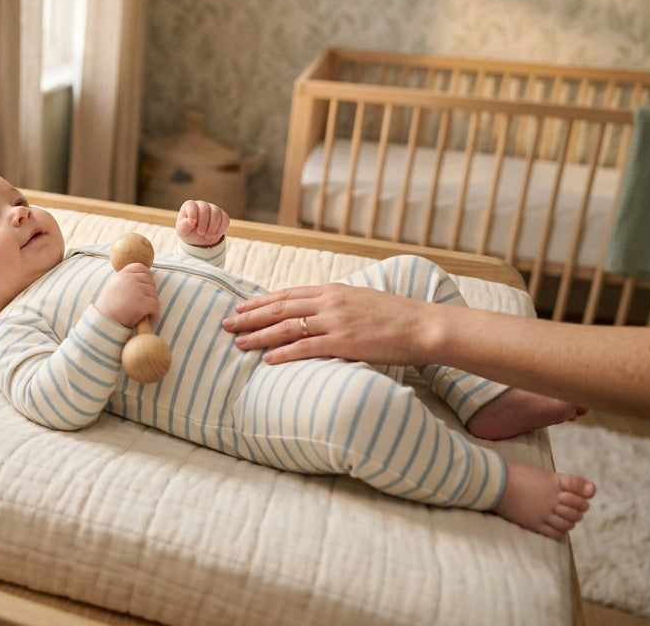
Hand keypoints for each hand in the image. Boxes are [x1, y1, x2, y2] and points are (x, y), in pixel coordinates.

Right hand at [96, 264, 158, 327]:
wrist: (105, 321)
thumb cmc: (108, 307)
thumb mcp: (112, 286)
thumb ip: (124, 280)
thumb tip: (139, 278)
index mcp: (122, 274)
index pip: (140, 268)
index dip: (146, 275)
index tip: (145, 284)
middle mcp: (130, 279)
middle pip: (149, 281)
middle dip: (148, 291)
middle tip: (141, 302)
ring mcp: (137, 290)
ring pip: (154, 293)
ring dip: (150, 302)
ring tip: (140, 309)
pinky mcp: (143, 302)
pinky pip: (155, 304)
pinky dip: (152, 311)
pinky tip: (143, 315)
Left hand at [175, 200, 228, 246]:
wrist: (199, 237)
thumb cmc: (188, 231)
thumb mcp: (182, 231)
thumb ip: (183, 226)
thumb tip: (189, 222)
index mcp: (190, 206)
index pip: (191, 205)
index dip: (192, 213)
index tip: (192, 224)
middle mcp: (202, 205)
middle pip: (205, 209)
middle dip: (203, 222)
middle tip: (201, 233)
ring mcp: (213, 209)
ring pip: (216, 213)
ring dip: (213, 226)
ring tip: (208, 236)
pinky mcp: (222, 215)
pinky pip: (225, 219)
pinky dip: (221, 228)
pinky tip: (215, 235)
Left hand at [222, 283, 435, 365]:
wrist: (423, 325)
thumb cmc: (395, 316)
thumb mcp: (360, 300)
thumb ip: (335, 304)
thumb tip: (314, 312)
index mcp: (332, 291)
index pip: (287, 294)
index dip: (260, 302)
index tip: (240, 308)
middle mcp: (329, 303)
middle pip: (279, 308)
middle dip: (249, 317)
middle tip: (226, 324)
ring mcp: (335, 322)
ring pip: (286, 327)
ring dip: (259, 335)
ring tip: (238, 342)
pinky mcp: (344, 342)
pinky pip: (305, 348)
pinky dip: (283, 353)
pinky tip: (267, 359)